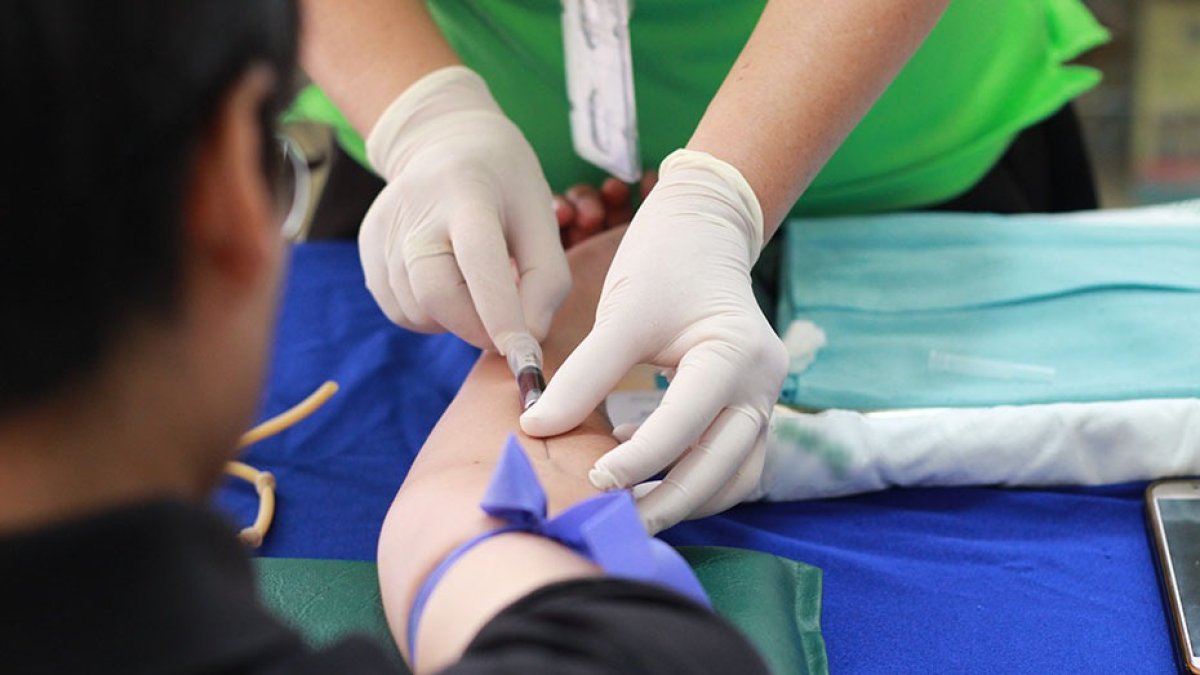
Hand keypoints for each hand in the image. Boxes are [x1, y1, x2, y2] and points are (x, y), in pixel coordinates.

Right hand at [359, 66, 569, 349]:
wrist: (444, 141)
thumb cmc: (505, 184)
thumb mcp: (542, 216)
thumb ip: (547, 279)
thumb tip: (528, 339)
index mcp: (467, 192)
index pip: (479, 260)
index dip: (501, 314)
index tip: (526, 356)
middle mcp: (415, 208)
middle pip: (436, 294)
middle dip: (477, 328)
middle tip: (506, 328)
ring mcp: (384, 229)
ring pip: (418, 311)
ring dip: (456, 320)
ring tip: (476, 286)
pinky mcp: (368, 249)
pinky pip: (400, 310)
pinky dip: (431, 316)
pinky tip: (449, 284)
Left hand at [521, 150, 788, 532]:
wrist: (704, 228)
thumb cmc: (663, 262)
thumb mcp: (622, 314)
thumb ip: (583, 375)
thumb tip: (536, 427)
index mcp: (737, 356)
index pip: (686, 426)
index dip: (637, 460)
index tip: (590, 479)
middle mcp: (763, 385)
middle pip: (722, 468)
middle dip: (667, 501)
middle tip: (612, 521)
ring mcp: (765, 399)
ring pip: (734, 476)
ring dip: (687, 500)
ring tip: (630, 511)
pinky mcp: (752, 407)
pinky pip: (732, 463)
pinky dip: (696, 480)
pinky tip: (647, 476)